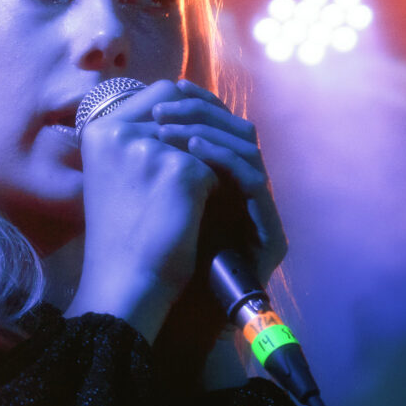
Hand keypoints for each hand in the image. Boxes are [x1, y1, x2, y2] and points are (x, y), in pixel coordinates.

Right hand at [67, 80, 217, 342]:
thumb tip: (185, 112)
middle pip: (183, 103)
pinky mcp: (180, 170)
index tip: (207, 120)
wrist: (124, 282)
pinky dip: (219, 184)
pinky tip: (214, 204)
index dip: (188, 103)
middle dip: (210, 117)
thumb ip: (140, 141)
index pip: (158, 93)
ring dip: (218, 152)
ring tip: (228, 172)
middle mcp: (119, 131)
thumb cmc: (119, 235)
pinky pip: (215, 166)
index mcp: (100, 130)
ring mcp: (150, 148)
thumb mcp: (116, 175)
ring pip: (203, 134)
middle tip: (228, 138)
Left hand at [153, 79, 287, 288]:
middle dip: (200, 110)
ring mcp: (262, 212)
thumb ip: (155, 162)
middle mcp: (248, 190)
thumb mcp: (150, 196)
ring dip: (206, 131)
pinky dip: (222, 160)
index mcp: (224, 178)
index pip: (222, 124)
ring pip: (247, 149)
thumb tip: (133, 114)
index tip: (166, 88)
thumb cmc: (157, 259)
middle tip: (162, 107)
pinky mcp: (271, 235)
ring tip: (167, 128)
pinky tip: (190, 152)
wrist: (175, 317)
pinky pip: (253, 182)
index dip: (199, 101)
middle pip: (238, 129)